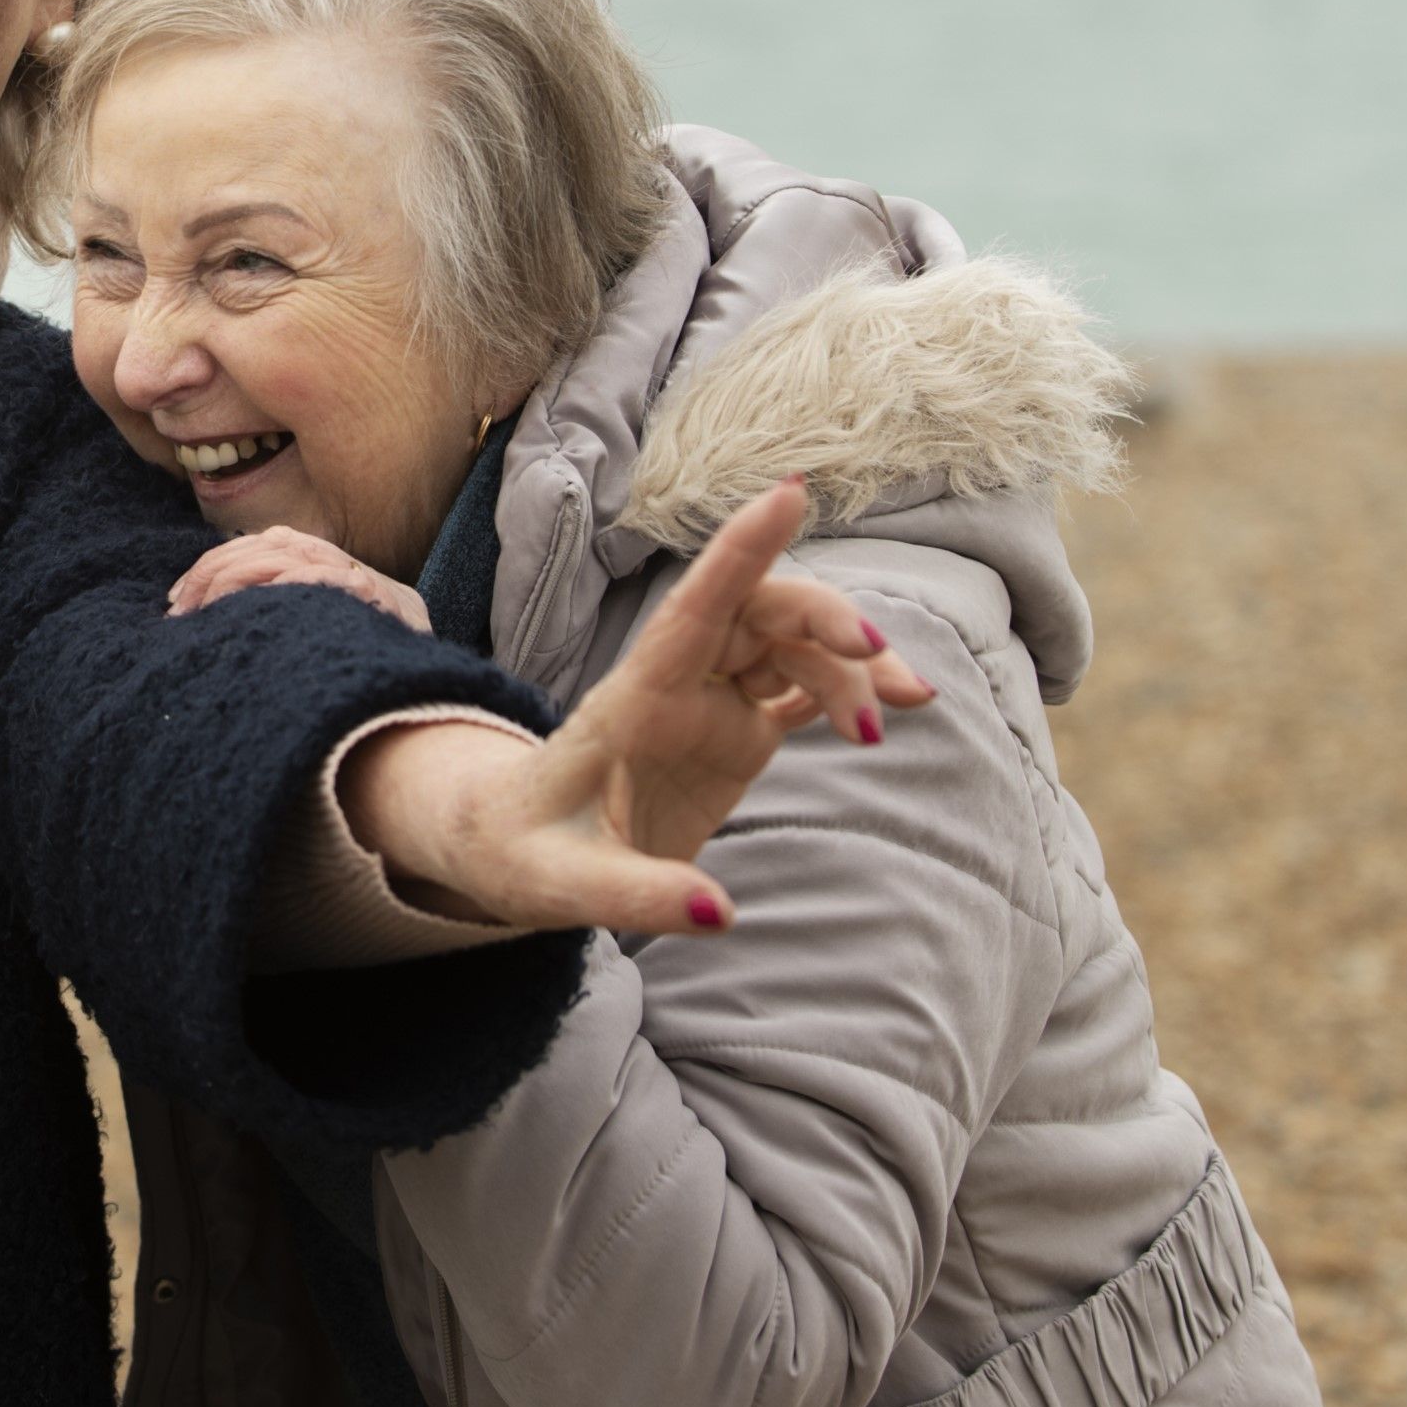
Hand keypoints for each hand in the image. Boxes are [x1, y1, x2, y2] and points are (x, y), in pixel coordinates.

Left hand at [170, 527, 428, 632]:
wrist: (410, 628)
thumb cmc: (343, 619)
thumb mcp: (295, 600)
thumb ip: (261, 596)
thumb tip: (205, 614)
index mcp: (292, 547)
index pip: (236, 550)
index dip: (200, 574)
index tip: (175, 605)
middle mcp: (310, 548)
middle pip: (247, 552)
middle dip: (206, 581)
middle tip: (180, 616)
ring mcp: (337, 566)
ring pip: (274, 559)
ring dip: (234, 583)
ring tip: (207, 612)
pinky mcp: (364, 589)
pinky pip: (317, 577)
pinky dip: (287, 584)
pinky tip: (263, 602)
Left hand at [335, 480, 934, 934]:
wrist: (511, 851)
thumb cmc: (524, 855)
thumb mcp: (564, 887)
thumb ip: (638, 897)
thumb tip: (721, 915)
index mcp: (630, 699)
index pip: (692, 609)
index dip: (740, 550)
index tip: (791, 492)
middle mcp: (673, 685)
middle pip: (759, 615)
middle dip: (825, 620)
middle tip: (878, 662)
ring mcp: (706, 704)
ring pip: (789, 648)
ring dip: (849, 669)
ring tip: (893, 720)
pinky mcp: (730, 734)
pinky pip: (797, 690)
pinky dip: (847, 692)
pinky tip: (895, 708)